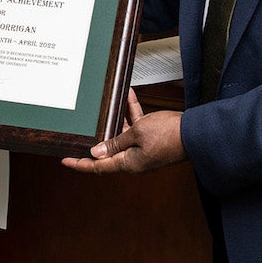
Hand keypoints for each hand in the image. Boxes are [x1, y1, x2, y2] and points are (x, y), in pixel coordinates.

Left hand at [61, 89, 185, 173]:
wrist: (195, 133)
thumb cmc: (169, 136)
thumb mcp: (137, 134)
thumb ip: (116, 142)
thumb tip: (97, 152)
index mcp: (129, 163)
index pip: (98, 167)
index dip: (81, 164)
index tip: (66, 160)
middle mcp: (134, 159)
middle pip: (108, 149)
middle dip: (97, 137)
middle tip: (81, 129)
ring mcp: (143, 149)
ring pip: (122, 133)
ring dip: (115, 118)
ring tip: (106, 104)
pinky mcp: (152, 139)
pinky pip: (137, 125)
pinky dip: (131, 112)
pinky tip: (128, 96)